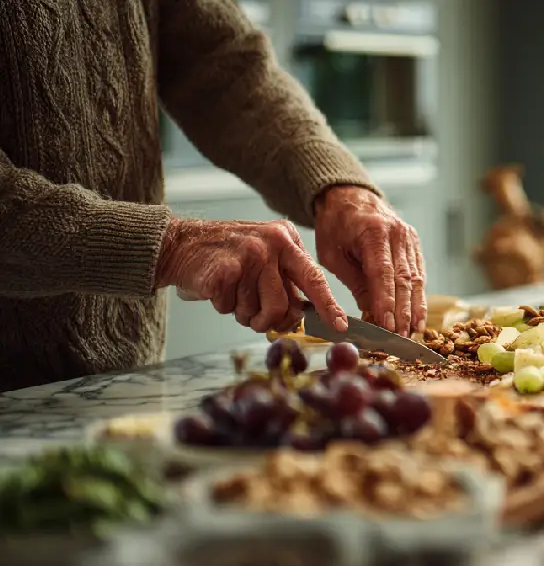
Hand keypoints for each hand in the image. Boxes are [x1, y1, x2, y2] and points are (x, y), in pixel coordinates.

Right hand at [156, 218, 347, 333]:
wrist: (181, 243)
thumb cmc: (228, 257)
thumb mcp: (266, 258)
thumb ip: (286, 283)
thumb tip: (302, 318)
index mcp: (287, 239)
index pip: (315, 278)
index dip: (329, 306)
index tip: (340, 326)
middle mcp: (272, 243)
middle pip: (286, 305)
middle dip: (273, 321)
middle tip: (259, 318)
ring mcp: (249, 255)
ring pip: (259, 312)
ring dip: (244, 314)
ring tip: (234, 296)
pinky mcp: (225, 270)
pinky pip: (231, 308)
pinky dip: (223, 306)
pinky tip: (217, 288)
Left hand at [313, 185, 426, 335]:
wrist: (350, 196)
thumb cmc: (335, 226)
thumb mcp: (333, 255)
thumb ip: (354, 282)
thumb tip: (371, 314)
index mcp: (373, 233)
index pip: (383, 274)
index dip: (386, 302)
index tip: (387, 326)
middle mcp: (397, 234)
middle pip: (404, 279)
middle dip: (403, 312)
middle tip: (400, 338)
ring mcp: (410, 238)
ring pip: (416, 279)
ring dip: (415, 308)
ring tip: (412, 332)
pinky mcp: (415, 244)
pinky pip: (420, 274)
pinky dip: (419, 297)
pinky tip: (417, 317)